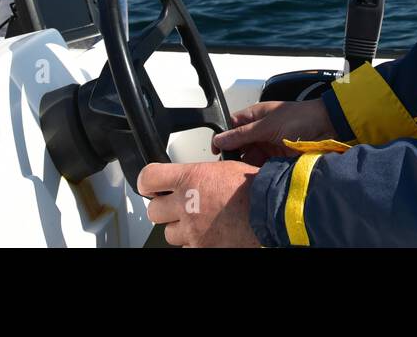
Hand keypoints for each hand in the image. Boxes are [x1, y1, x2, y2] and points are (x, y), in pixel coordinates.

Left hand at [137, 160, 261, 246]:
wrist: (269, 209)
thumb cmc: (251, 187)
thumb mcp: (221, 169)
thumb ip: (196, 175)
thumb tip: (184, 180)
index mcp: (189, 178)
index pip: (148, 178)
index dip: (146, 183)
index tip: (150, 186)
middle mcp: (185, 203)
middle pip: (154, 210)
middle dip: (165, 209)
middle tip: (179, 206)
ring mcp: (192, 229)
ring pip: (169, 233)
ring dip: (181, 228)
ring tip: (200, 221)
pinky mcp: (201, 248)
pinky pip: (186, 248)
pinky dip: (195, 243)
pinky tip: (209, 233)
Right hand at [210, 98, 336, 165]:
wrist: (327, 127)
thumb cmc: (299, 118)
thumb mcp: (267, 125)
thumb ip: (243, 134)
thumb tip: (219, 139)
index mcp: (255, 116)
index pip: (232, 126)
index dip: (223, 137)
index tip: (216, 151)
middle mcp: (260, 130)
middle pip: (239, 145)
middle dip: (234, 155)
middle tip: (227, 167)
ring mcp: (269, 144)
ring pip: (250, 158)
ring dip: (245, 165)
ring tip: (239, 175)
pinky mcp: (278, 158)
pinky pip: (262, 166)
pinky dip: (257, 172)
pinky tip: (253, 178)